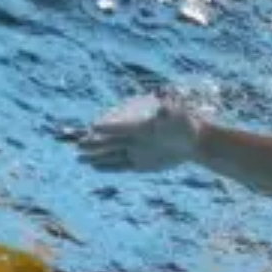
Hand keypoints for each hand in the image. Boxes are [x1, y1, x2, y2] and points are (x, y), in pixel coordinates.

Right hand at [78, 97, 202, 173]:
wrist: (194, 141)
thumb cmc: (186, 125)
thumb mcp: (179, 117)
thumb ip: (168, 112)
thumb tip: (163, 105)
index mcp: (140, 124)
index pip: (122, 125)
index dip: (109, 126)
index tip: (94, 126)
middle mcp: (134, 137)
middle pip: (110, 140)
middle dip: (94, 142)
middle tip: (78, 144)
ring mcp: (135, 150)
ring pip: (111, 154)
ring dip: (95, 156)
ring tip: (78, 157)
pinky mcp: (139, 163)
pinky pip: (120, 166)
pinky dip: (108, 167)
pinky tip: (94, 166)